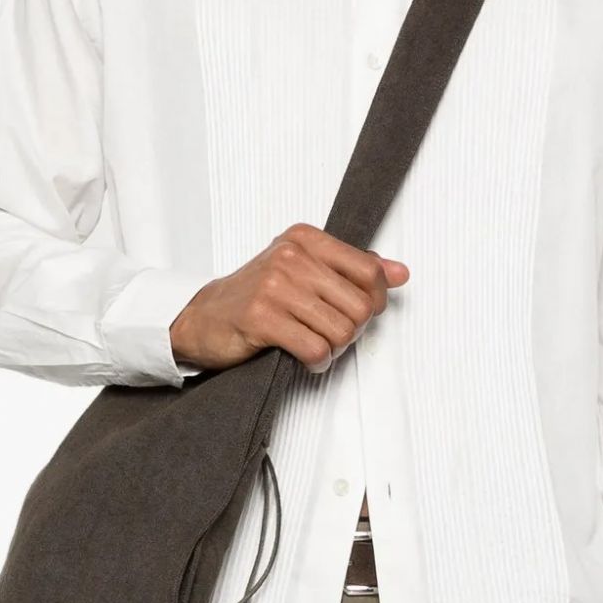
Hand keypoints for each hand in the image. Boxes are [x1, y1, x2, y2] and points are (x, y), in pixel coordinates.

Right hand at [169, 224, 408, 371]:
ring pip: (341, 331)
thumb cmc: (256, 296)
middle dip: (353, 332)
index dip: (375, 301)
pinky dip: (317, 363)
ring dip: (335, 350)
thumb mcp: (304, 270)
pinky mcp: (261, 318)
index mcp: (305, 239)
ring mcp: (274, 286)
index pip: (370, 271)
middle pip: (360, 306)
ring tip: (316, 347)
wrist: (202, 317)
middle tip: (332, 337)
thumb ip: (352, 269)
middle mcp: (291, 257)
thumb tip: (400, 272)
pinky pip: (315, 350)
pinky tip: (305, 360)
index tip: (359, 312)